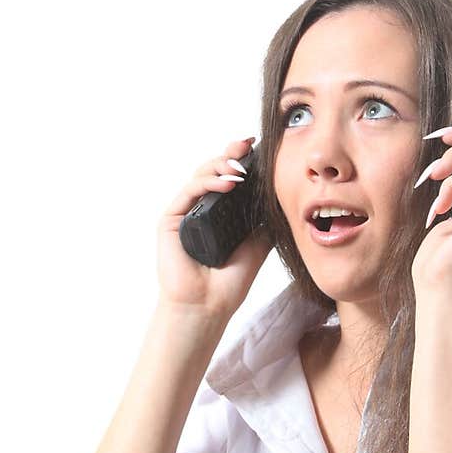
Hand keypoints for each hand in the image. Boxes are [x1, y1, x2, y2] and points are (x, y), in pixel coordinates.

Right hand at [157, 136, 271, 319]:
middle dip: (231, 154)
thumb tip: (281, 192)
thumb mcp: (258, 243)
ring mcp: (185, 213)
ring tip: (241, 168)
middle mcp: (201, 210)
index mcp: (220, 213)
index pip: (229, 178)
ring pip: (200, 176)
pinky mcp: (171, 220)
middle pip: (214, 171)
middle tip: (248, 146)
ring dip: (221, 166)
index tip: (259, 147)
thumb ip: (265, 218)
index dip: (241, 160)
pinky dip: (209, 183)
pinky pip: (190, 192)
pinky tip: (228, 183)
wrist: (209, 306)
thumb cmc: (230, 281)